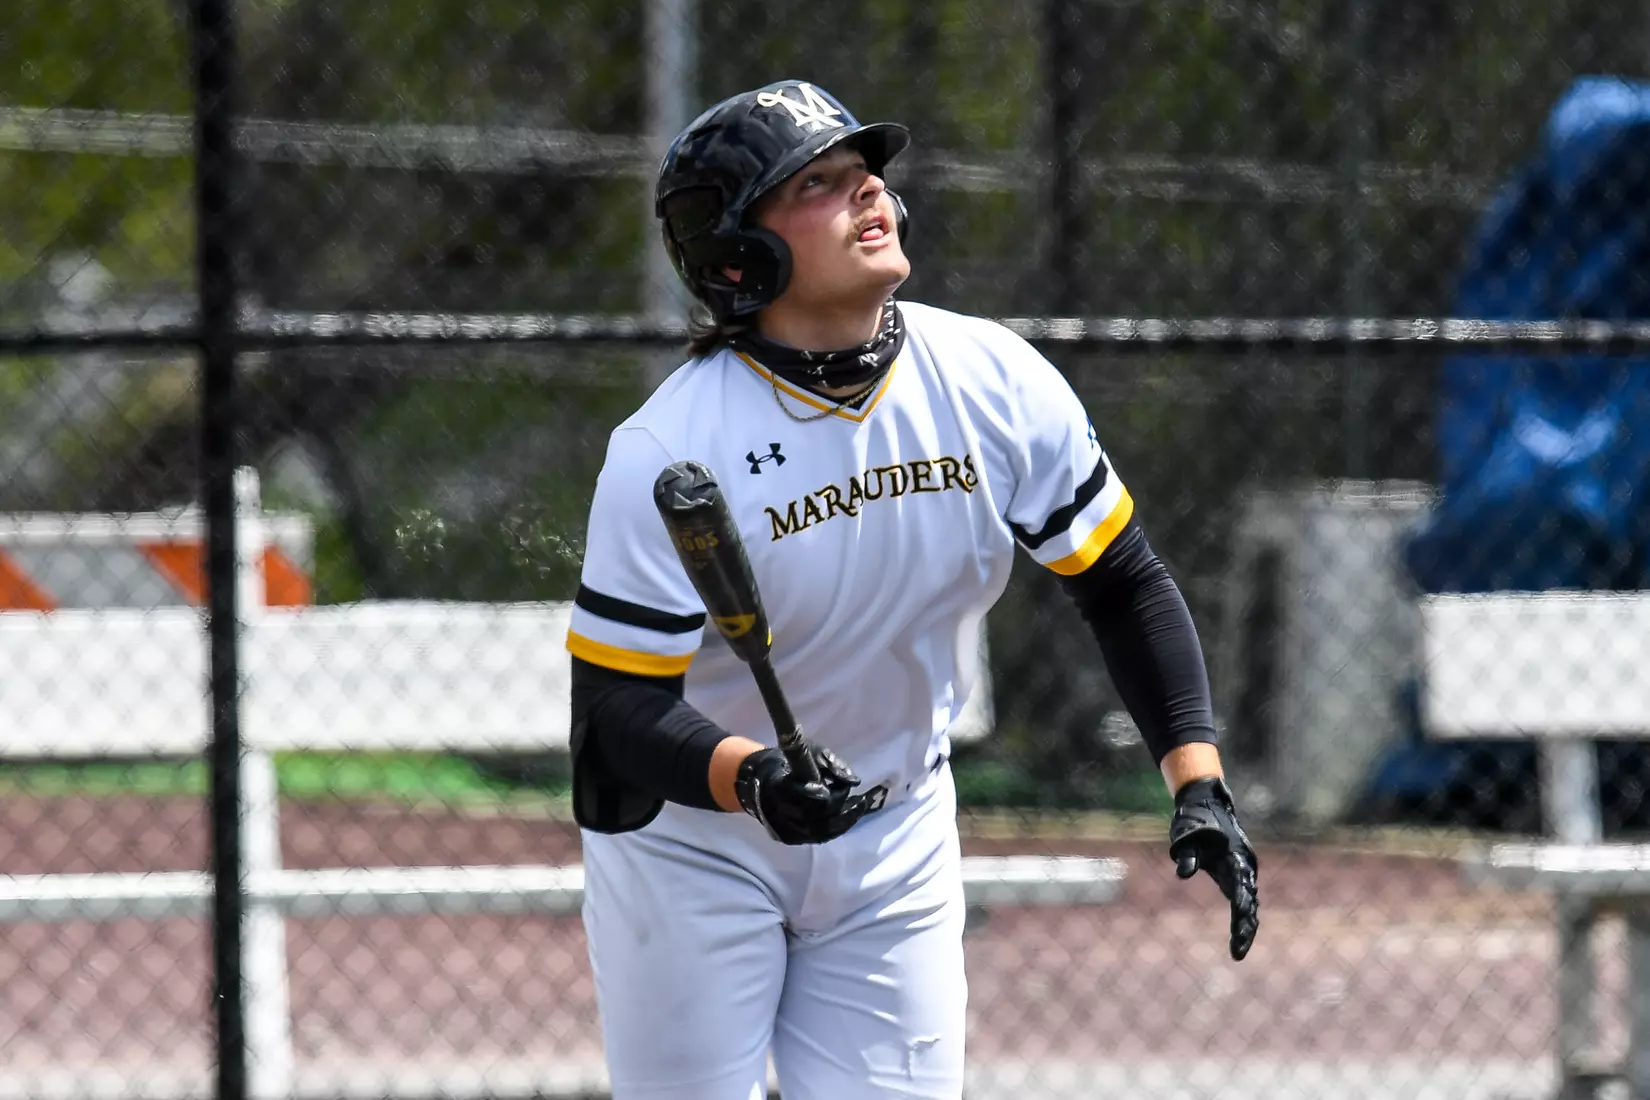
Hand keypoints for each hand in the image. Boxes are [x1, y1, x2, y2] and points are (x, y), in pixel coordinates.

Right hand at [734, 743, 878, 844]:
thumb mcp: (809, 752)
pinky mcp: (788, 837)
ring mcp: (784, 828)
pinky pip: (816, 838)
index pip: (812, 795)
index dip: (832, 793)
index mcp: (780, 787)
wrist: (759, 782)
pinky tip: (845, 820)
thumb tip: (854, 781)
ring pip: (820, 832)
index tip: (845, 787)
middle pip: (819, 816)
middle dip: (841, 808)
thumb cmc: (788, 764)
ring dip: (842, 822)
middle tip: (859, 800)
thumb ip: (831, 763)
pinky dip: (833, 830)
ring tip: (857, 810)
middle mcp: (780, 812)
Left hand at [1169, 775, 1259, 960]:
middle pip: (1249, 901)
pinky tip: (1240, 936)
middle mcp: (1244, 865)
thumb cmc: (1194, 821)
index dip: (1241, 907)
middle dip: (1245, 926)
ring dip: (1245, 925)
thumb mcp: (1186, 836)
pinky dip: (1243, 916)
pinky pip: (1243, 898)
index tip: (1241, 925)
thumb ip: (1187, 854)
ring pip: (1249, 902)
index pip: (1241, 887)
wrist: (1206, 804)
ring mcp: (1243, 870)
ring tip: (1239, 949)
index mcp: (1236, 856)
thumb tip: (1183, 873)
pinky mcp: (1236, 874)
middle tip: (1238, 950)